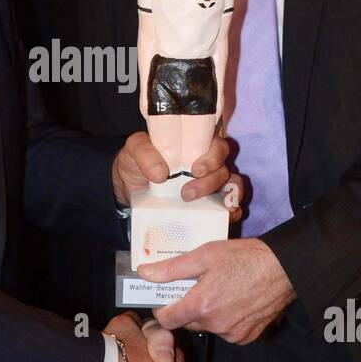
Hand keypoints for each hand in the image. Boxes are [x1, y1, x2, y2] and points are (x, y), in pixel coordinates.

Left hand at [112, 131, 243, 218]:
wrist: (128, 188)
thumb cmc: (136, 163)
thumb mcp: (134, 150)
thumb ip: (144, 153)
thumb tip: (161, 173)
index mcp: (195, 145)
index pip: (216, 145)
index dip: (213, 157)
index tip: (195, 169)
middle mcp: (207, 164)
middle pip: (223, 169)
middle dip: (210, 181)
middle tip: (186, 194)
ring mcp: (210, 185)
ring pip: (231, 187)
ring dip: (226, 197)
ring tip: (212, 208)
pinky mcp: (210, 205)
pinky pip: (230, 208)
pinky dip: (233, 212)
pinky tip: (227, 216)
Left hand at [138, 239, 295, 342]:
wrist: (283, 269)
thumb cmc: (244, 258)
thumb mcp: (204, 255)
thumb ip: (171, 268)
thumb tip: (143, 273)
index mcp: (201, 305)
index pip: (166, 320)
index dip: (163, 308)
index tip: (168, 297)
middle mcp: (215, 325)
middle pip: (187, 323)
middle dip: (188, 307)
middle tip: (199, 287)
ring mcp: (232, 334)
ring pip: (208, 327)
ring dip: (209, 314)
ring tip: (222, 291)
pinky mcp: (247, 337)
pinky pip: (226, 332)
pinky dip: (226, 320)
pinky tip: (235, 302)